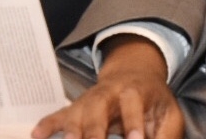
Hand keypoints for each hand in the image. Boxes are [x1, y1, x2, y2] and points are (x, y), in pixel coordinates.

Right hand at [32, 37, 182, 138]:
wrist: (134, 73)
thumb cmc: (154, 100)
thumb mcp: (169, 115)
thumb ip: (165, 135)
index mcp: (135, 90)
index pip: (133, 104)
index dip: (133, 123)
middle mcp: (108, 93)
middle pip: (98, 108)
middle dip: (95, 130)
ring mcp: (89, 100)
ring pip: (76, 113)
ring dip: (70, 130)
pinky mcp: (76, 109)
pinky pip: (58, 116)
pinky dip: (47, 126)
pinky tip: (36, 136)